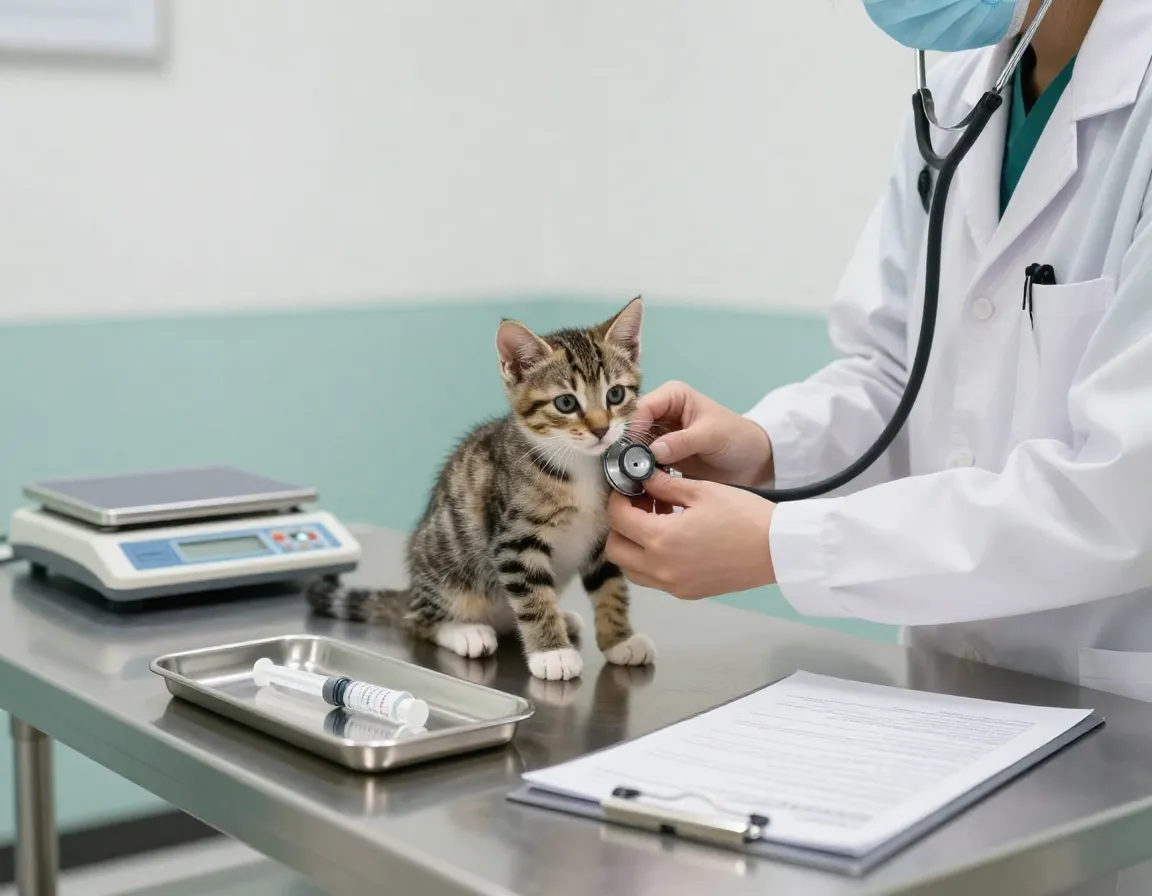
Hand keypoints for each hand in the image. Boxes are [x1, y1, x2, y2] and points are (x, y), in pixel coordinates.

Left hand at [606, 470, 776, 599]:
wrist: (777, 549)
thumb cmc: (744, 515)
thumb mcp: (701, 491)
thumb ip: (664, 486)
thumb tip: (642, 478)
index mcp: (662, 539)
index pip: (618, 519)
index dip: (617, 499)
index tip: (628, 488)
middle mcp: (661, 568)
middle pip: (615, 550)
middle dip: (620, 525)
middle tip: (640, 505)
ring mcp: (673, 585)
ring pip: (631, 569)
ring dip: (633, 545)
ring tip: (657, 522)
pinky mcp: (687, 593)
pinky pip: (654, 579)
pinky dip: (651, 561)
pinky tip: (673, 539)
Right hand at [629, 381, 773, 486]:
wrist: (752, 462)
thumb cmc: (737, 439)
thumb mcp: (712, 436)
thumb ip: (683, 442)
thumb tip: (652, 451)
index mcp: (672, 396)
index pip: (642, 408)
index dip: (633, 428)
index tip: (631, 451)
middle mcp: (661, 412)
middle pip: (632, 427)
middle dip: (628, 447)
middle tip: (626, 469)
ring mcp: (659, 435)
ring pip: (634, 446)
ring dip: (632, 462)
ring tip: (630, 480)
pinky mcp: (661, 456)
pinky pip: (643, 462)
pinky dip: (641, 472)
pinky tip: (639, 485)